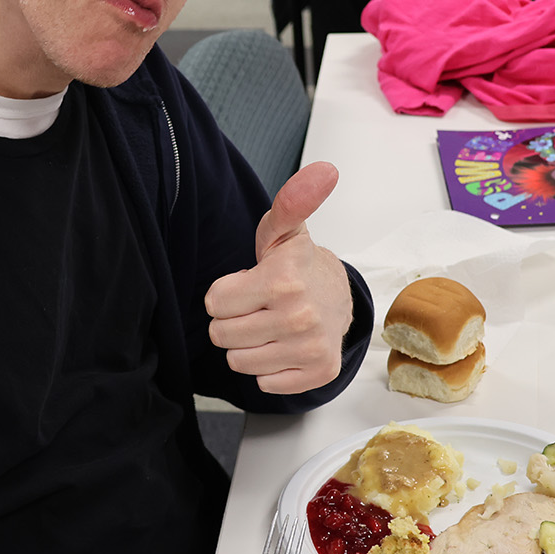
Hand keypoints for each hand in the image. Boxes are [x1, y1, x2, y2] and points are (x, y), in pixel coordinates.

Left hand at [206, 161, 352, 395]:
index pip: (214, 304)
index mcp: (283, 281)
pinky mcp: (317, 373)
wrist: (340, 298)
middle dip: (234, 320)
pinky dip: (270, 368)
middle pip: (222, 335)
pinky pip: (265, 383)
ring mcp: (309, 348)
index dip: (225, 294)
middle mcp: (298, 317)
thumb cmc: (299, 266)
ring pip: (238, 362)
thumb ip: (291, 200)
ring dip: (248, 345)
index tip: (248, 285)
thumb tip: (323, 169)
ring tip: (270, 325)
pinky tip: (285, 346)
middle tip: (258, 306)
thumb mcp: (284, 230)